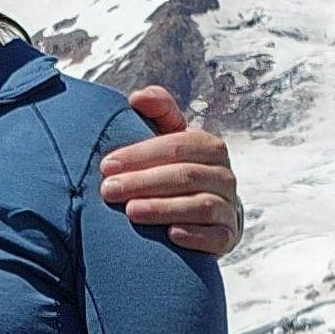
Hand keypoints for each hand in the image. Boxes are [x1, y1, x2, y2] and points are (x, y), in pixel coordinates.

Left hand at [104, 86, 243, 255]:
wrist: (210, 212)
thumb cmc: (179, 170)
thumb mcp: (171, 138)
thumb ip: (158, 112)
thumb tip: (138, 97)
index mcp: (209, 147)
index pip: (176, 146)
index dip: (140, 154)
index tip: (107, 165)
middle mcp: (224, 175)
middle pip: (184, 175)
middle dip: (143, 182)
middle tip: (108, 190)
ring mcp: (227, 206)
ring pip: (199, 205)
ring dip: (164, 208)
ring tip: (131, 212)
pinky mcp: (227, 236)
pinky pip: (215, 236)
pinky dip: (194, 236)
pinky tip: (170, 235)